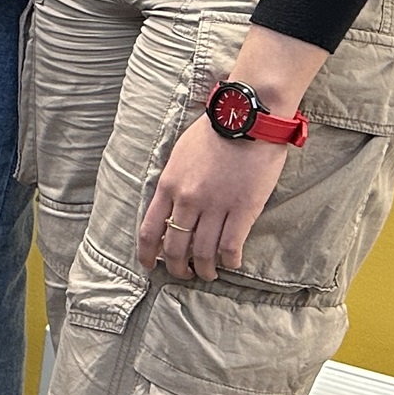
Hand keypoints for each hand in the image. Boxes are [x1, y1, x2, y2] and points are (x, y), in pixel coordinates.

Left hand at [140, 121, 293, 280]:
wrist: (246, 120)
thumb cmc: (214, 133)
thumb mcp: (179, 155)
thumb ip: (173, 181)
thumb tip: (170, 204)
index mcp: (168, 185)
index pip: (150, 229)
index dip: (147, 253)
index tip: (149, 265)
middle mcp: (187, 200)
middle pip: (175, 247)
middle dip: (176, 267)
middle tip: (184, 274)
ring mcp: (215, 206)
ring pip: (202, 253)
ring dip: (204, 270)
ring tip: (208, 274)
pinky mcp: (243, 210)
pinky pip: (230, 246)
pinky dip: (229, 261)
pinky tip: (231, 263)